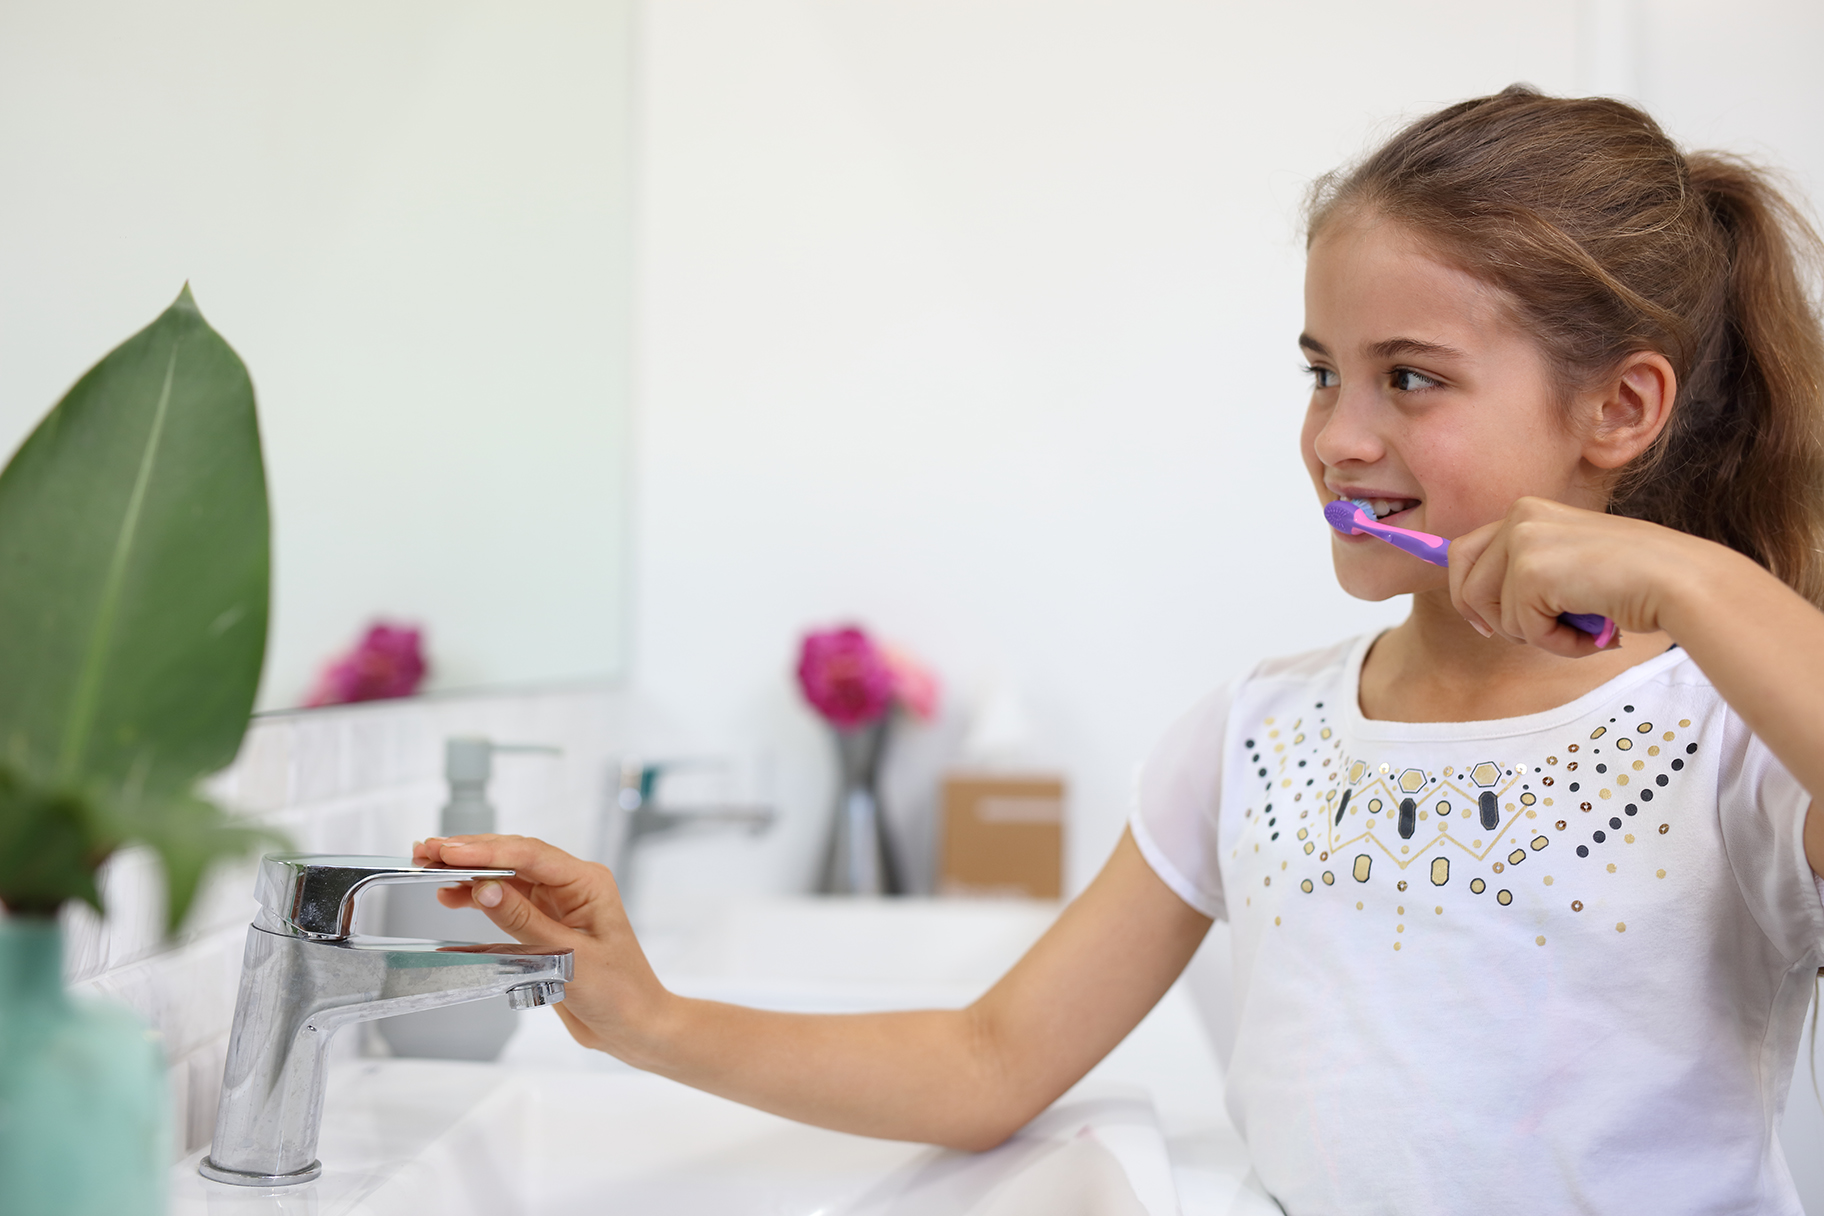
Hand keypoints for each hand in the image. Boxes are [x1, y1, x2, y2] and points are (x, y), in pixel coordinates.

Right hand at [412, 834, 667, 1060]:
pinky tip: (453, 896)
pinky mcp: (546, 924)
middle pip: (515, 857)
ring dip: (469, 872)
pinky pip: (507, 902)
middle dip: (470, 853)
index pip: (530, 855)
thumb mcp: (567, 956)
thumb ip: (523, 922)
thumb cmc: (618, 992)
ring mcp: (558, 903)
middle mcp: (572, 886)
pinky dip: (479, 898)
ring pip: (507, 877)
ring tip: (429, 868)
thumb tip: (484, 889)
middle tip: (426, 851)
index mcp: (587, 883)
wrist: (633, 1027)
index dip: (485, 850)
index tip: (448, 851)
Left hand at [1447, 496, 1725, 655]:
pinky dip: (1557, 644)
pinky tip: (1592, 632)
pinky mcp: (1530, 571)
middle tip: (1529, 636)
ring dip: (1535, 635)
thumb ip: (1529, 572)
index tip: (1482, 623)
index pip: (1465, 552)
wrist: (1678, 579)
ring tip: (1579, 630)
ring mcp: (1523, 541)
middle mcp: (1519, 517)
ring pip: (1493, 613)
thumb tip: (1478, 608)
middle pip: (1464, 582)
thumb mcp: (1569, 563)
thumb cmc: (1633, 579)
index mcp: (1527, 511)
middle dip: (1487, 618)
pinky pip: (1524, 629)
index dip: (1465, 593)